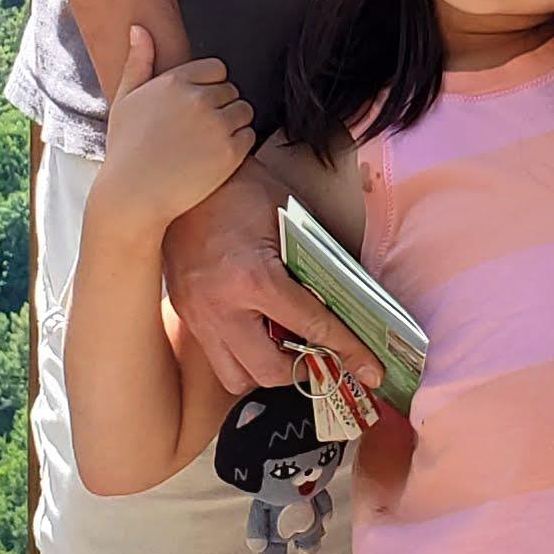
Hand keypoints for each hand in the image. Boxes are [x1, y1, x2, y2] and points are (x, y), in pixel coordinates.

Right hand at [96, 28, 256, 238]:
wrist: (134, 195)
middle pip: (232, 90)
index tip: (195, 107)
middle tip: (199, 130)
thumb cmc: (126, 149)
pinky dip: (238, 146)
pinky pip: (249, 136)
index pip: (217, 68)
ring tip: (208, 143)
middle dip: (221, 106)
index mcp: (175, 80)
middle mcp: (199, 98)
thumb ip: (138, 62)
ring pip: (244, 111)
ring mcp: (217, 124)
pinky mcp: (231, 152)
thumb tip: (139, 29)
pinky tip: (214, 157)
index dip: (209, 87)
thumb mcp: (124, 100)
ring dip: (233, 124)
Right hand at [160, 147, 354, 396]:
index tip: (370, 371)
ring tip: (284, 345)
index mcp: (254, 279)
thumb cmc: (242, 190)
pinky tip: (257, 330)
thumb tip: (352, 302)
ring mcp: (197, 314)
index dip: (348, 351)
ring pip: (236, 377)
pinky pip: (215, 355)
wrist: (184, 175)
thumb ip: (319, 264)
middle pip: (270, 372)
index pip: (311, 329)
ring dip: (266, 369)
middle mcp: (220, 307)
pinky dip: (241, 354)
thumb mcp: (292, 220)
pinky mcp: (184, 313)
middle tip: (321, 352)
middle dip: (302, 369)